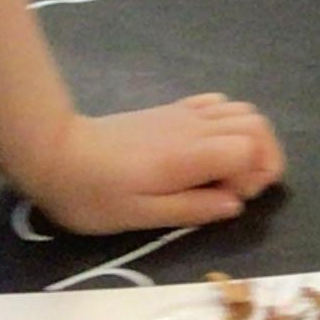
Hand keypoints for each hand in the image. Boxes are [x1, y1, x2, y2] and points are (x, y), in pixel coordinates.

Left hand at [24, 96, 282, 236]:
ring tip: (229, 171)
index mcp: (191, 155)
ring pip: (242, 111)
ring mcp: (185, 114)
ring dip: (250, 139)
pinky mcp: (172, 111)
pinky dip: (229, 123)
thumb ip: (193, 209)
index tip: (232, 200)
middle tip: (239, 189)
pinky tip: (209, 148)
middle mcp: (196, 127)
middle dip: (264, 157)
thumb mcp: (141, 216)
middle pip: (257, 125)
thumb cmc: (94, 195)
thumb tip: (234, 205)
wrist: (54, 154)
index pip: (252, 148)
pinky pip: (217, 103)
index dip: (256, 175)